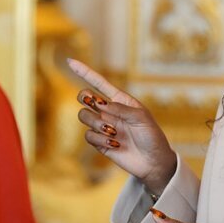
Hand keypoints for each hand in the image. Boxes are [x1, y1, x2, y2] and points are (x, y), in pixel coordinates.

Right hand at [67, 58, 175, 194]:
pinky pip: (88, 135)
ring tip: (113, 132)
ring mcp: (103, 127)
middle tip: (96, 105)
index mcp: (119, 100)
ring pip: (84, 116)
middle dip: (85, 98)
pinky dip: (99, 139)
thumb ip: (120, 108)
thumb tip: (99, 103)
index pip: (98, 82)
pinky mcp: (99, 143)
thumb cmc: (151, 136)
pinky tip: (114, 144)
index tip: (70, 61)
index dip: (84, 71)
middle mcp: (108, 111)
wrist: (153, 162)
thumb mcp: (141, 117)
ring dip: (96, 123)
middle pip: (84, 96)